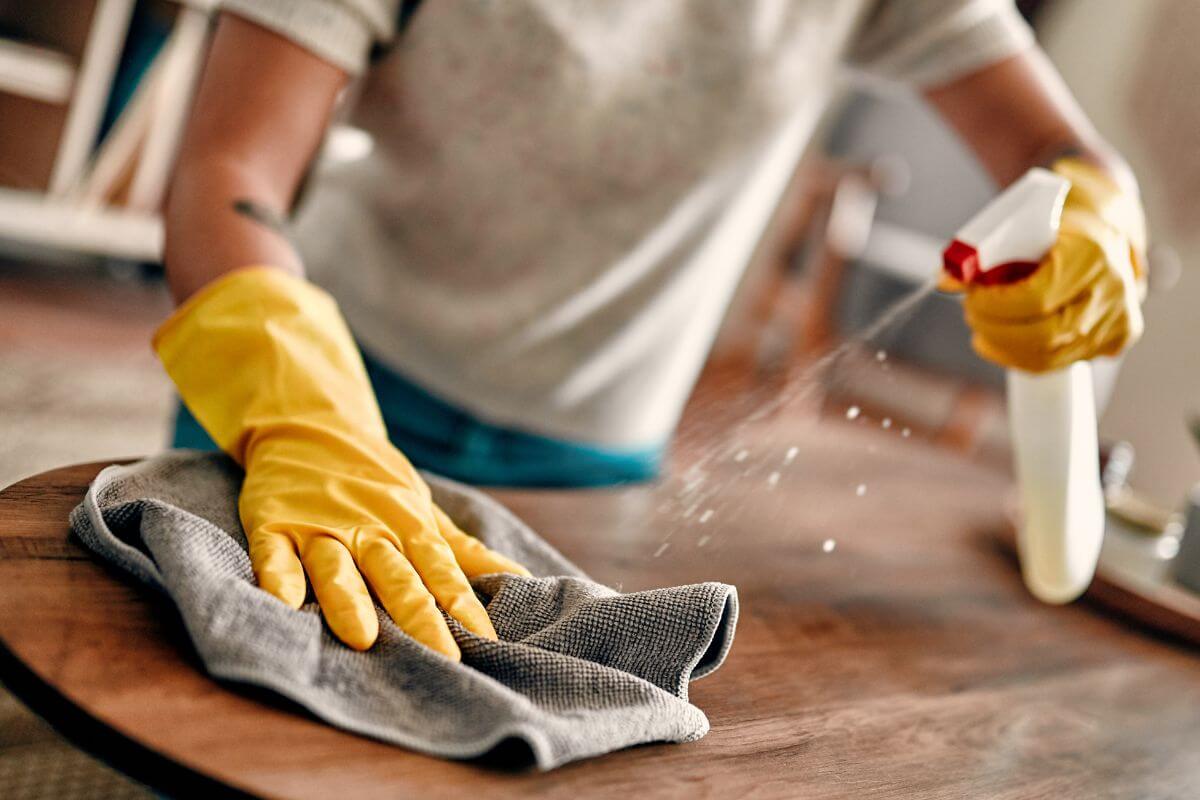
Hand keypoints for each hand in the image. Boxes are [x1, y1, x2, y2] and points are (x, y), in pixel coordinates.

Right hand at [155, 268, 528, 656]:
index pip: (442, 571)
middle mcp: (368, 529)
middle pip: (396, 577)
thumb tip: (521, 580)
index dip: (464, 605)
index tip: (487, 642)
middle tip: (441, 658)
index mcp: (408, 528)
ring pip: (337, 568)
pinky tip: (282, 604)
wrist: (311, 425)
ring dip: (350, 601)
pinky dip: (278, 576)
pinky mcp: (275, 524)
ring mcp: (320, 527)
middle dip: (419, 617)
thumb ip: (464, 552)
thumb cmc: (376, 483)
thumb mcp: (423, 512)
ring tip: (363, 638)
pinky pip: (275, 553)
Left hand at [945, 158, 1145, 372]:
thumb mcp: (1019, 227)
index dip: (996, 306)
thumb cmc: (1057, 227)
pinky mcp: (1115, 341)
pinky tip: (1000, 343)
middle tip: (972, 314)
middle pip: (1044, 336)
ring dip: (1004, 346)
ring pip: (1049, 357)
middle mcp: (1113, 291)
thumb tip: (942, 280)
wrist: (1104, 231)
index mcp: (1092, 254)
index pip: (1036, 299)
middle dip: (995, 330)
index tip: (972, 297)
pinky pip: (1059, 363)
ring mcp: (1118, 320)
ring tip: (982, 327)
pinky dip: (1021, 357)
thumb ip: (981, 254)